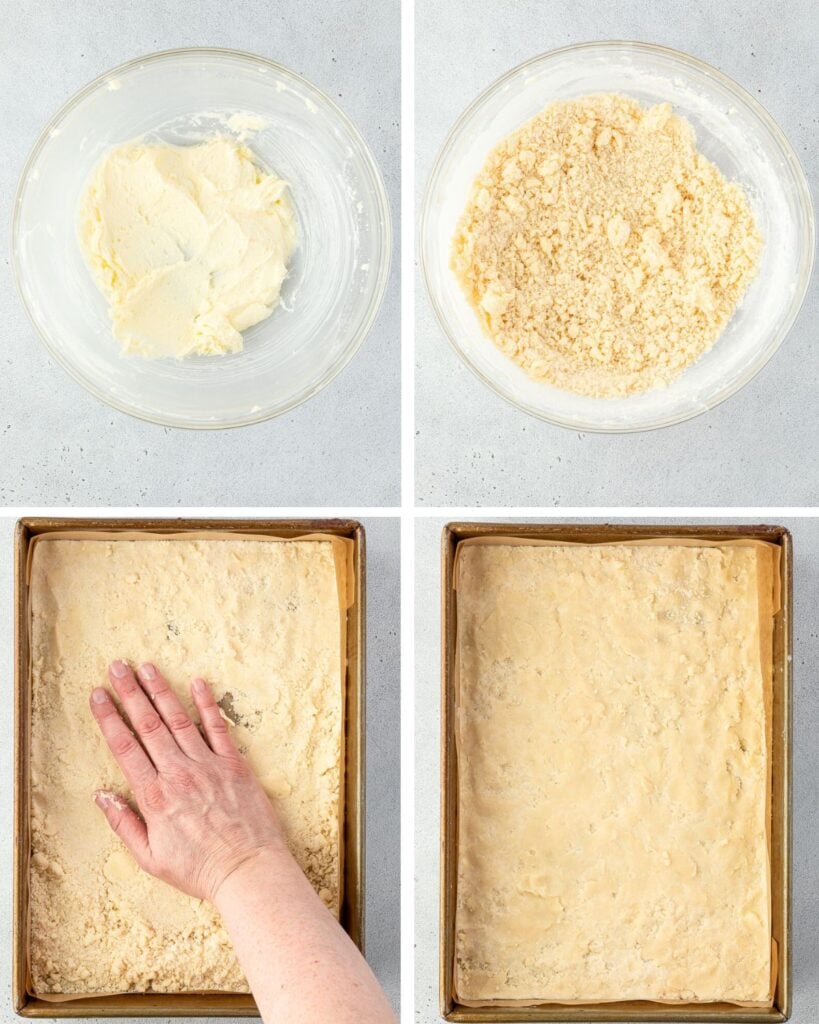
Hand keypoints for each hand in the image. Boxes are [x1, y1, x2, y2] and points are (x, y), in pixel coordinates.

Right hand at [89, 659, 284, 902]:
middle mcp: (179, 773)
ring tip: (147, 667)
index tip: (97, 694)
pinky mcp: (234, 763)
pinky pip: (218, 727)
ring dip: (161, 690)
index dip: (109, 718)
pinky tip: (197, 682)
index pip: (125, 747)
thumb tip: (101, 796)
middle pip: (149, 724)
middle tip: (117, 666)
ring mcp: (208, 765)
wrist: (247, 869)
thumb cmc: (198, 869)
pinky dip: (207, 704)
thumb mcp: (150, 857)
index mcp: (154, 796)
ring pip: (179, 719)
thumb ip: (124, 823)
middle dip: (130, 692)